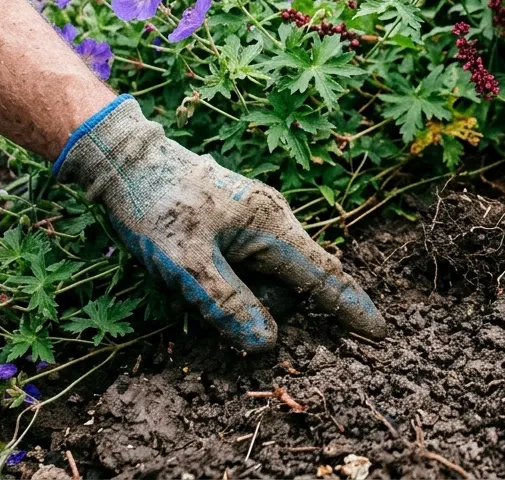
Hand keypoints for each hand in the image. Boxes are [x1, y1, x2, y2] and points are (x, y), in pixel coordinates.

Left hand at [55, 96, 385, 350]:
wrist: (125, 162)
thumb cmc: (157, 206)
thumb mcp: (187, 263)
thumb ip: (229, 302)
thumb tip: (267, 342)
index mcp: (272, 225)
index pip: (322, 275)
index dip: (349, 306)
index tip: (379, 331)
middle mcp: (273, 220)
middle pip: (289, 283)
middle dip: (260, 301)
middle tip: (204, 288)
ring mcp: (256, 219)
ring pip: (264, 276)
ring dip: (237, 289)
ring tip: (188, 272)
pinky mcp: (236, 222)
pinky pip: (246, 264)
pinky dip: (229, 278)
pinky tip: (194, 267)